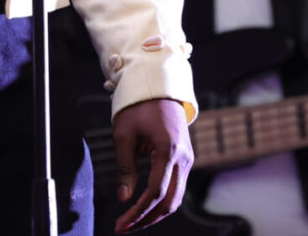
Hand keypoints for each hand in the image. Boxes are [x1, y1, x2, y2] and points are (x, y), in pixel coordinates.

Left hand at [109, 98, 192, 233]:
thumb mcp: (124, 135)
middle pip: (169, 202)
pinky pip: (176, 187)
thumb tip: (124, 198)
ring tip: (132, 222)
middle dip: (147, 219)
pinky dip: (161, 201)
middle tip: (124, 228)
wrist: (158, 86)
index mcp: (168, 150)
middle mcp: (183, 158)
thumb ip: (125, 168)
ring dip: (154, 213)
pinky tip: (144, 207)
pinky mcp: (185, 159)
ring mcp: (187, 159)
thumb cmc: (138, 106)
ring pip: (175, 198)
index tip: (121, 224)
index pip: (155, 192)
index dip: (138, 212)